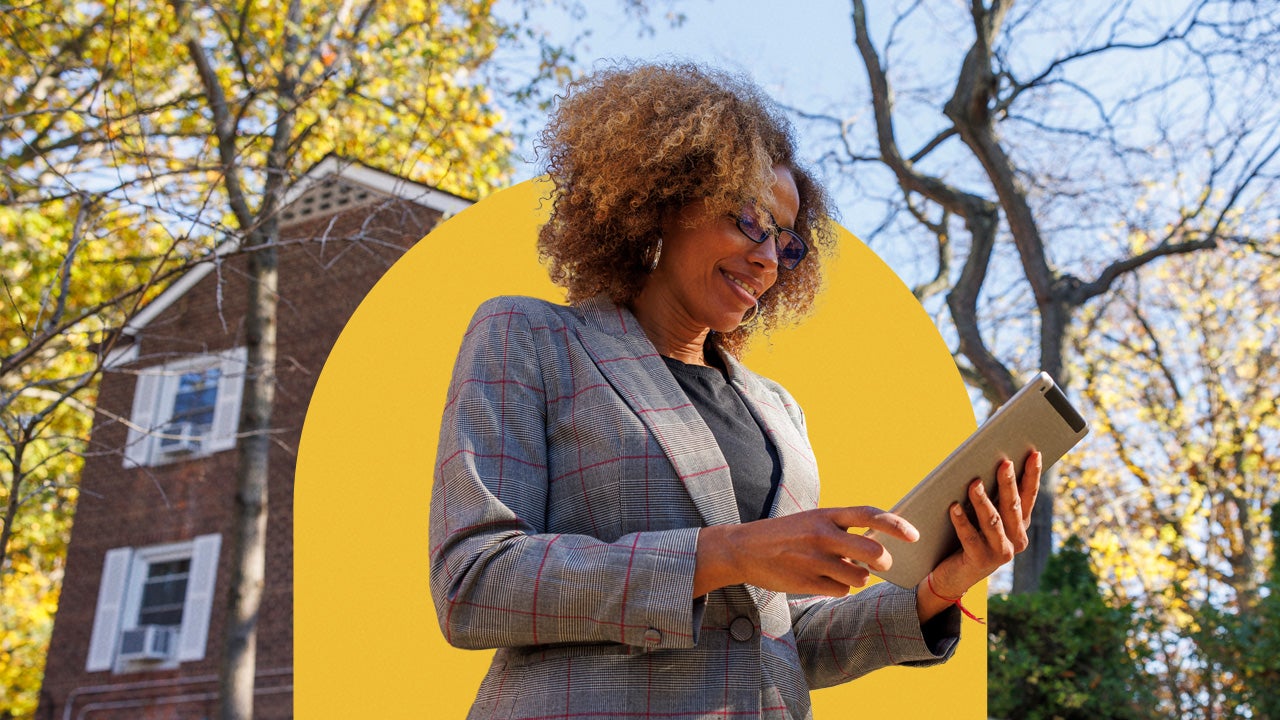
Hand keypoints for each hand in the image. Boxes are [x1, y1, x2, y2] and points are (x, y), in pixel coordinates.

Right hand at [694, 506, 918, 596]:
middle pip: (873, 551)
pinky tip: (823, 579)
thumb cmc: (784, 534)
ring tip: (841, 571)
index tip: (914, 535)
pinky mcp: (808, 582)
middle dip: (883, 561)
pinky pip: (841, 591)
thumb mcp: (812, 520)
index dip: (896, 525)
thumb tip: (876, 543)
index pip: (869, 515)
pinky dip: (839, 588)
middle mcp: (823, 535)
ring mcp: (815, 560)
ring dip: (858, 578)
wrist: (743, 549)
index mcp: (825, 515)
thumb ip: (841, 528)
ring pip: (860, 577)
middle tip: (880, 563)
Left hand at [917, 451, 1041, 619]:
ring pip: (992, 522)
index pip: (1028, 497)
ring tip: (974, 483)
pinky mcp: (980, 561)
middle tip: (1003, 462)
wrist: (954, 576)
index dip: (1032, 476)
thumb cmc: (969, 539)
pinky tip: (953, 507)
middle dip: (1008, 483)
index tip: (1034, 454)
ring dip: (982, 501)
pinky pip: (970, 538)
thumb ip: (991, 499)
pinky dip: (961, 521)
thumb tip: (987, 465)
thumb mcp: (984, 519)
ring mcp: (1000, 553)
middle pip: (1011, 507)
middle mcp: (1015, 541)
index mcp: (1020, 526)